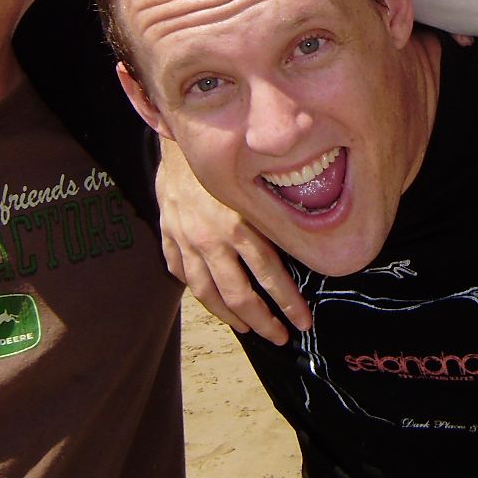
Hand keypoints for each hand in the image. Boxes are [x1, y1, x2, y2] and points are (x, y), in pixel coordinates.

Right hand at [156, 141, 311, 343]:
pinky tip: (210, 299)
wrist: (181, 141)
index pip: (270, 277)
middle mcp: (212, 240)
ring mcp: (187, 242)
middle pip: (239, 295)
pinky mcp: (169, 238)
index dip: (288, 304)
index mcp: (240, 227)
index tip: (303, 322)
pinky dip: (196, 290)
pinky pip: (181, 273)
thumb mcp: (259, 188)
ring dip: (229, 316)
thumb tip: (308, 244)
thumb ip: (276, 218)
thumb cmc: (230, 160)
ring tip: (248, 327)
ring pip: (207, 293)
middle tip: (280, 336)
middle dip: (263, 321)